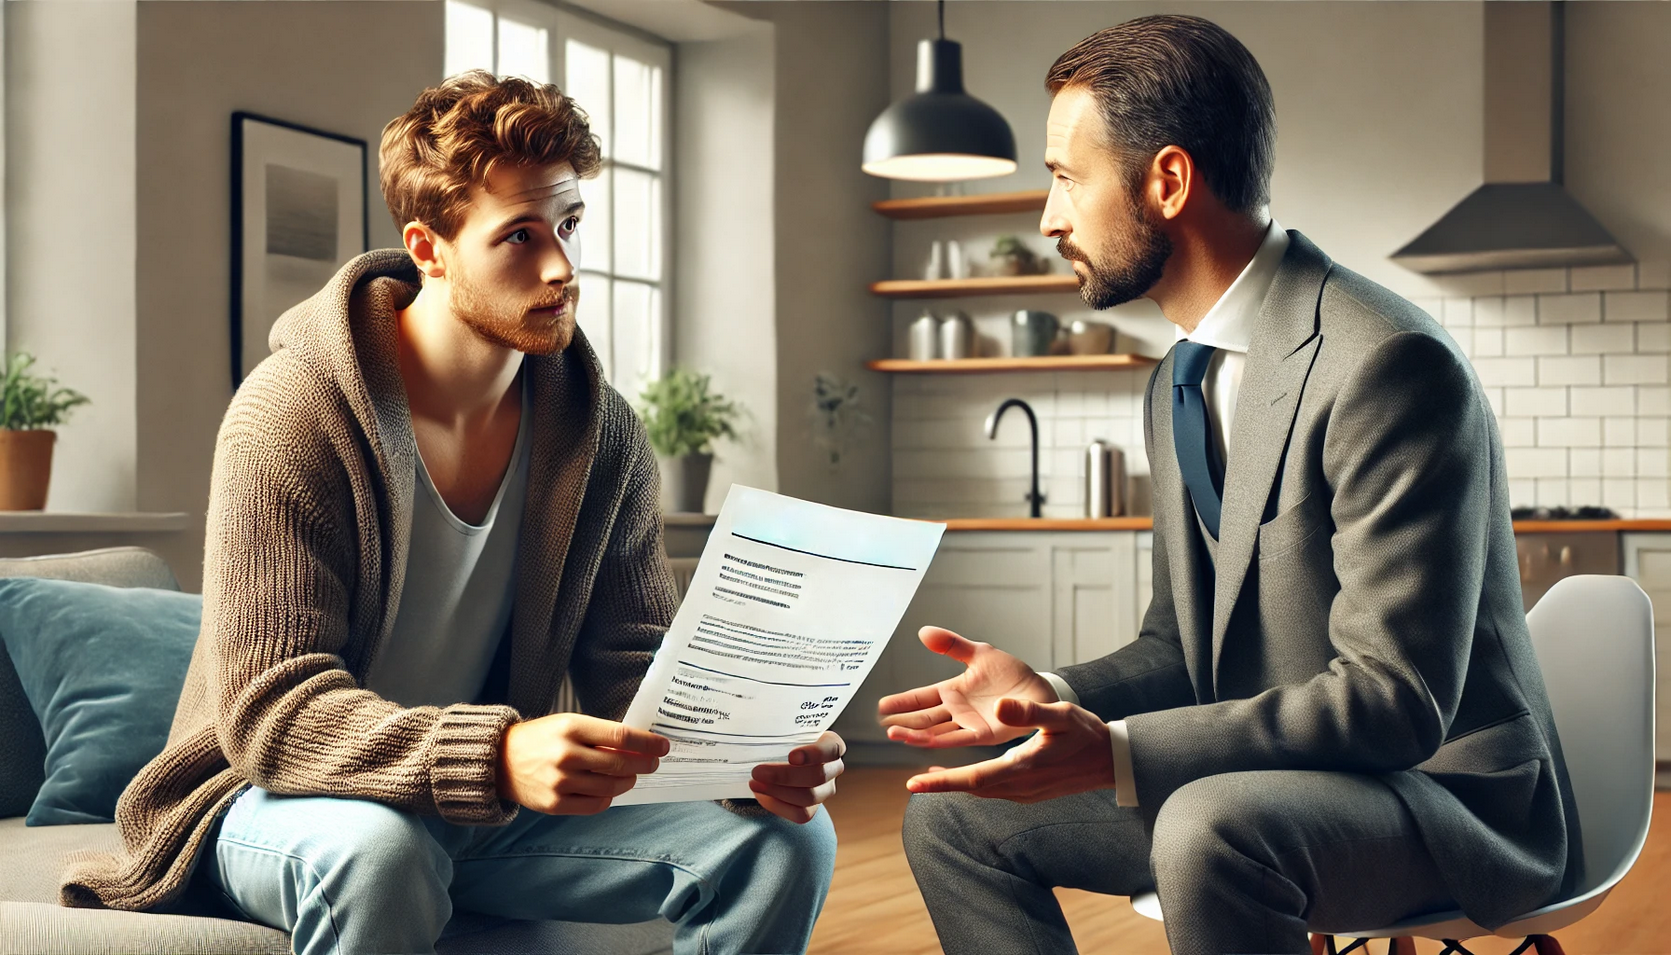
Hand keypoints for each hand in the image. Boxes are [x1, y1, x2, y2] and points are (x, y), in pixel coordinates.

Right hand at [497, 713, 669, 814]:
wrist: (500, 760)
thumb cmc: (541, 738)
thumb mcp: (568, 724)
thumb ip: (600, 735)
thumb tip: (640, 746)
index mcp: (571, 727)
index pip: (621, 737)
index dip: (647, 743)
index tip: (663, 746)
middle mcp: (566, 755)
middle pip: (620, 763)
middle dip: (644, 764)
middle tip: (653, 763)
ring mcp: (559, 782)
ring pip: (611, 787)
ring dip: (628, 782)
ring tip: (631, 776)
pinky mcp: (554, 804)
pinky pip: (595, 805)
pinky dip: (608, 798)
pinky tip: (609, 791)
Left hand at [749, 731, 845, 823]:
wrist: (780, 758)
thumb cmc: (783, 739)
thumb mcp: (783, 728)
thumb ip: (776, 726)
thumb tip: (753, 721)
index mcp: (831, 743)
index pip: (831, 749)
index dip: (814, 754)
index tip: (791, 756)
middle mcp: (834, 768)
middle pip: (816, 777)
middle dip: (783, 776)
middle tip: (757, 771)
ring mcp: (826, 790)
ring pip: (808, 797)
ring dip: (777, 792)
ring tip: (754, 783)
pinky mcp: (814, 808)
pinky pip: (800, 814)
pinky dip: (778, 806)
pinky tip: (762, 795)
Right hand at [877, 627, 1057, 747]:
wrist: (1039, 690)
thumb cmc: (1010, 673)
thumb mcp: (979, 653)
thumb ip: (952, 645)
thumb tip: (924, 632)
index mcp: (953, 691)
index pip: (921, 697)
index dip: (902, 702)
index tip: (881, 706)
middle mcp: (957, 711)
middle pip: (924, 718)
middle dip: (904, 722)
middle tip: (884, 725)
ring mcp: (969, 724)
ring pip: (936, 732)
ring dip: (916, 735)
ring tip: (896, 734)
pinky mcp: (985, 734)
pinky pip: (959, 738)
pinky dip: (941, 741)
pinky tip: (924, 742)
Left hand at [905, 698, 1113, 802]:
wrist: (1112, 761)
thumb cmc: (1088, 734)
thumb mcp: (1061, 715)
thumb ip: (1030, 711)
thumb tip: (1000, 705)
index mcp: (1023, 768)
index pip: (974, 779)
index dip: (943, 783)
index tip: (914, 785)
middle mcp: (1021, 786)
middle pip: (972, 789)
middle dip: (942, 786)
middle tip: (912, 785)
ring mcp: (1026, 793)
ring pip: (982, 791)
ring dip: (956, 786)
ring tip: (929, 779)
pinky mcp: (1030, 792)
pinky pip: (994, 790)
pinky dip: (974, 783)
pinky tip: (966, 776)